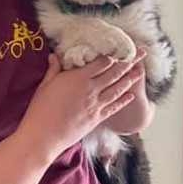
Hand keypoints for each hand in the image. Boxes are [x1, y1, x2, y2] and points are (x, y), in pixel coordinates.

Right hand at [14, 52, 144, 164]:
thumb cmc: (41, 108)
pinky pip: (114, 107)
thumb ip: (54, 69)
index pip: (101, 63)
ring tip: (139, 71)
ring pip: (117, 89)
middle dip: (128, 62)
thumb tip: (54, 55)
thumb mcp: (45, 85)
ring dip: (129, 79)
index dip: (112, 55)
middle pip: (113, 73)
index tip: (120, 48)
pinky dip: (123, 100)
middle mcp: (91, 89)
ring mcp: (96, 105)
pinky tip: (130, 96)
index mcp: (78, 78)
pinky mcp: (97, 118)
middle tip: (140, 54)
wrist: (45, 135)